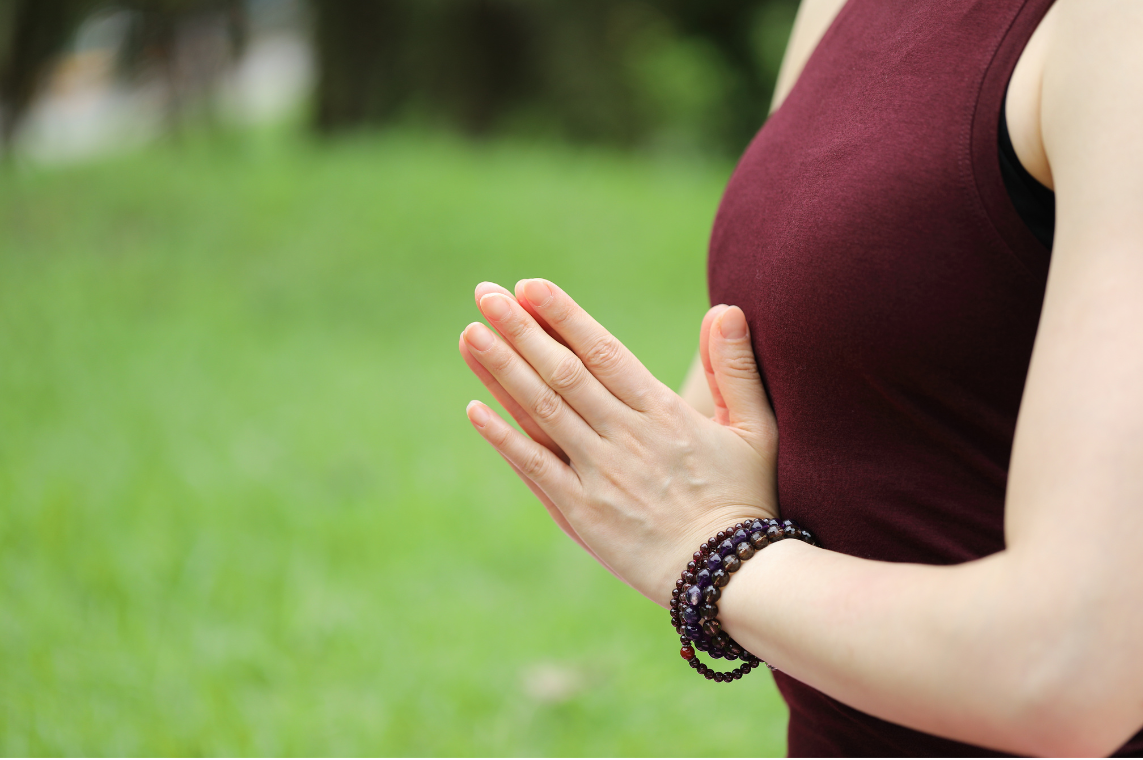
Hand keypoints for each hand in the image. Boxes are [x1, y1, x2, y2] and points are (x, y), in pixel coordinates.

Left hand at [459, 279, 777, 605]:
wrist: (732, 576)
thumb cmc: (746, 501)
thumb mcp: (755, 430)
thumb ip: (735, 369)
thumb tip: (725, 308)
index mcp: (663, 413)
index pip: (603, 351)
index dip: (563, 316)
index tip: (530, 287)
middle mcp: (625, 437)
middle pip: (563, 372)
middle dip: (521, 330)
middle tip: (485, 295)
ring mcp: (600, 474)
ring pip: (543, 411)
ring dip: (503, 370)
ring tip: (470, 334)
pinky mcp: (582, 513)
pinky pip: (535, 468)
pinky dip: (504, 437)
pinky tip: (474, 408)